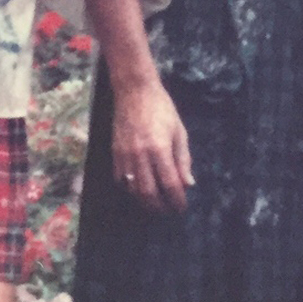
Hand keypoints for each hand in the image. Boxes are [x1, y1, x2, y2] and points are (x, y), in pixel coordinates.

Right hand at [112, 80, 193, 211]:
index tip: (181, 207)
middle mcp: (140, 155)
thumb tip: (188, 183)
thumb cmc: (162, 109)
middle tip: (168, 210)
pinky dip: (129, 188)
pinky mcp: (114, 152)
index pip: (170, 184)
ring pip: (133, 189)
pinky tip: (138, 189)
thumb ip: (183, 159)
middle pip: (149, 192)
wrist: (134, 91)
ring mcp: (125, 155)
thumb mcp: (179, 131)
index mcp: (160, 149)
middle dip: (159, 206)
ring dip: (144, 200)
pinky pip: (120, 179)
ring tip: (155, 202)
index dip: (177, 200)